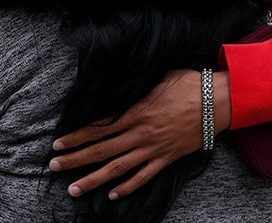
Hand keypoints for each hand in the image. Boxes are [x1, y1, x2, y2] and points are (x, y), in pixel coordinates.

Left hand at [50, 69, 231, 199]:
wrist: (218, 100)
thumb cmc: (188, 84)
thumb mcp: (156, 78)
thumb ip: (129, 86)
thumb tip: (108, 90)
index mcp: (135, 112)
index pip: (98, 128)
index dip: (75, 137)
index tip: (57, 144)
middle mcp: (140, 134)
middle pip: (101, 150)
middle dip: (75, 159)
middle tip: (54, 167)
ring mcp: (153, 149)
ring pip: (117, 168)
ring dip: (93, 179)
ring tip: (73, 189)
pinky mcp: (167, 158)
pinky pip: (143, 176)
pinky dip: (127, 188)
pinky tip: (112, 195)